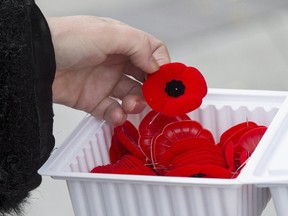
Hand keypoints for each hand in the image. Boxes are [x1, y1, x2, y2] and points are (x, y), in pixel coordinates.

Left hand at [48, 16, 169, 125]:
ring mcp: (106, 82)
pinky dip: (117, 117)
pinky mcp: (93, 100)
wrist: (36, 61)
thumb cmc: (67, 39)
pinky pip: (112, 112)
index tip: (165, 82)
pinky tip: (116, 115)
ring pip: (131, 97)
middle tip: (154, 100)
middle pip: (145, 79)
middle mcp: (117, 62)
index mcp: (123, 43)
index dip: (162, 67)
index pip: (152, 53)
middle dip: (151, 91)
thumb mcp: (107, 33)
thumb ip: (138, 45)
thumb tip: (157, 65)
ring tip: (130, 106)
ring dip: (135, 105)